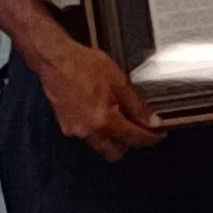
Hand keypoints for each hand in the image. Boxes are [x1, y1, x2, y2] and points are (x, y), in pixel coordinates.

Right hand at [38, 40, 165, 162]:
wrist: (54, 60)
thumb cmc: (84, 65)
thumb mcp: (118, 81)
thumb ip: (136, 105)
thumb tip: (152, 121)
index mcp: (104, 120)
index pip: (134, 139)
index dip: (150, 138)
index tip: (159, 134)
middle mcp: (88, 131)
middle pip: (115, 153)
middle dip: (130, 145)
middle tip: (140, 129)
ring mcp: (75, 130)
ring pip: (100, 146)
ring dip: (113, 139)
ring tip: (121, 119)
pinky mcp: (65, 126)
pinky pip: (87, 137)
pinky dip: (98, 131)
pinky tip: (102, 114)